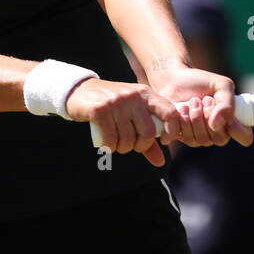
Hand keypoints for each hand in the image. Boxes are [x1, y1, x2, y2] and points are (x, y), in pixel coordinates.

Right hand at [65, 79, 179, 167]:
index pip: (170, 112)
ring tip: (116, 144)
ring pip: (128, 139)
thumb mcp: (133, 115)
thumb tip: (161, 162)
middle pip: (148, 132)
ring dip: (122, 149)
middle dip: (140, 146)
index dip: (172, 131)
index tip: (164, 141)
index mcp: (146, 94)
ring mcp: (116, 102)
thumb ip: (148, 138)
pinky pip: (111, 139)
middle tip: (131, 145)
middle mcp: (133, 96)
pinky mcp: (99, 110)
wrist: (81, 90)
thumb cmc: (112, 106)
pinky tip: (107, 145)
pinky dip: (109, 148)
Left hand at [147, 66, 252, 147]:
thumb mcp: (221, 84)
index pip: (245, 136)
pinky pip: (187, 138)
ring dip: (196, 116)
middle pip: (220, 139)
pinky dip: (183, 121)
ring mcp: (201, 138)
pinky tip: (181, 109)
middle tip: (205, 99)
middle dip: (210, 116)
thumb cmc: (200, 82)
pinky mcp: (184, 138)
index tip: (231, 120)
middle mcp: (218, 132)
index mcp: (232, 120)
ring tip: (192, 101)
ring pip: (203, 139)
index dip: (240, 131)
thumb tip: (216, 125)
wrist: (173, 80)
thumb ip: (227, 103)